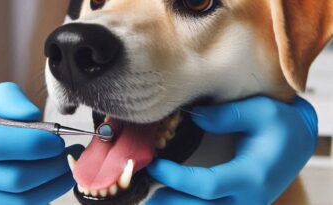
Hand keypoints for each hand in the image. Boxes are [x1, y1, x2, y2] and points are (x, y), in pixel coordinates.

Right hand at [0, 83, 83, 204]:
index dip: (33, 143)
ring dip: (53, 185)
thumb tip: (32, 114)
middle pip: (13, 179)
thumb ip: (7, 98)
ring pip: (19, 201)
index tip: (57, 140)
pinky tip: (53, 181)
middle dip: (51, 166)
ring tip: (67, 167)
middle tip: (69, 154)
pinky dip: (43, 196)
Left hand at [146, 96, 317, 204]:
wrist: (297, 142)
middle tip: (142, 192)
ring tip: (152, 199)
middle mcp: (248, 199)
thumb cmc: (280, 125)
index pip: (207, 185)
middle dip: (169, 203)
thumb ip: (227, 114)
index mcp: (252, 176)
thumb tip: (194, 118)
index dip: (177, 178)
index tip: (154, 165)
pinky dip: (189, 204)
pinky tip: (171, 198)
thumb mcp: (260, 110)